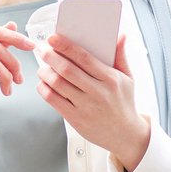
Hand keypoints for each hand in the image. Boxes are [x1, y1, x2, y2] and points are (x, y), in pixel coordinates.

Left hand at [37, 32, 150, 171]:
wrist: (125, 135)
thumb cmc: (124, 103)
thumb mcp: (128, 78)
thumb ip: (121, 56)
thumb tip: (120, 35)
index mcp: (110, 79)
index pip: (84, 58)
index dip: (66, 46)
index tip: (54, 38)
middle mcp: (97, 92)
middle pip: (67, 70)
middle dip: (50, 56)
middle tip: (42, 49)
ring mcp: (85, 106)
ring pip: (57, 84)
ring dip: (45, 72)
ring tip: (42, 66)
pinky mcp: (75, 119)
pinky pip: (53, 100)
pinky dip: (44, 89)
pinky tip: (44, 83)